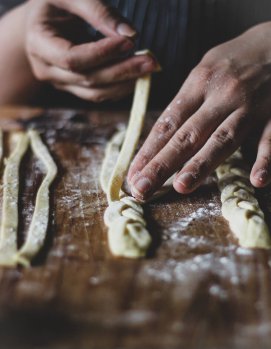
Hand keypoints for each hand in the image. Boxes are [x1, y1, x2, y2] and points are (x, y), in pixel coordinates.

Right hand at [25, 0, 157, 101]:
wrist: (41, 21)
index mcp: (38, 43)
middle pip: (88, 79)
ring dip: (125, 83)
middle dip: (122, 71)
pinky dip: (120, 87)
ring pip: (95, 93)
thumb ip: (98, 10)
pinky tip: (137, 74)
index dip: (102, 54)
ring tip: (149, 68)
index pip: (72, 58)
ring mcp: (60, 83)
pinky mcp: (74, 88)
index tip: (129, 42)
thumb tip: (131, 35)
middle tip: (151, 61)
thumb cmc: (55, 3)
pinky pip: (98, 94)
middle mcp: (46, 69)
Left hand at [128, 22, 270, 199]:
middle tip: (142, 188)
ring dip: (201, 165)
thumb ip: (185, 103)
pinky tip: (256, 180)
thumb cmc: (232, 62)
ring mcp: (249, 106)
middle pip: (188, 135)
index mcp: (199, 83)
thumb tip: (159, 138)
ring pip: (222, 139)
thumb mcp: (204, 71)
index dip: (148, 151)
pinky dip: (264, 160)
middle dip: (162, 164)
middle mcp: (221, 95)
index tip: (132, 175)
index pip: (168, 123)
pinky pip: (269, 140)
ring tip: (181, 187)